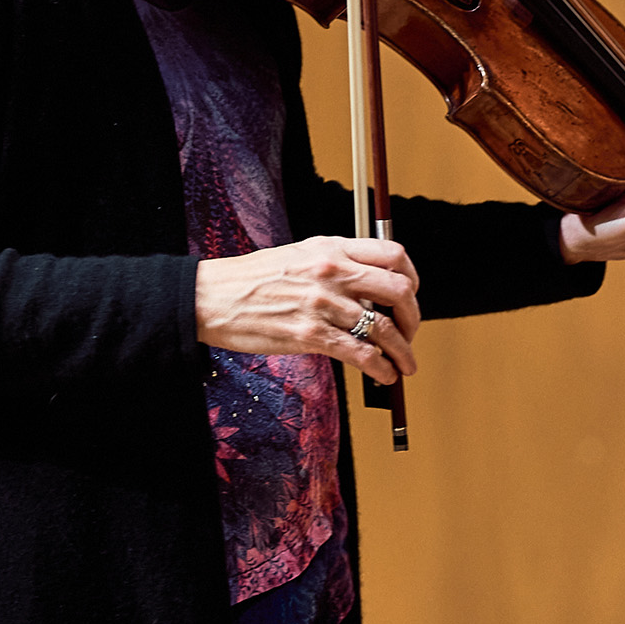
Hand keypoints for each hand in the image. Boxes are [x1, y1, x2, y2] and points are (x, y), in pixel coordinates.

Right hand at [195, 235, 420, 384]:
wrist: (211, 297)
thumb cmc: (254, 278)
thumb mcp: (301, 254)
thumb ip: (337, 263)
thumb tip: (371, 288)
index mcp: (333, 248)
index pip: (393, 254)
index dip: (411, 277)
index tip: (410, 295)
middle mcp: (333, 271)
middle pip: (399, 291)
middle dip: (413, 317)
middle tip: (410, 333)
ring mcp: (323, 303)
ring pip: (384, 328)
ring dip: (403, 351)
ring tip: (405, 365)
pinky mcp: (310, 335)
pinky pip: (360, 354)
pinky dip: (380, 368)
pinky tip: (385, 375)